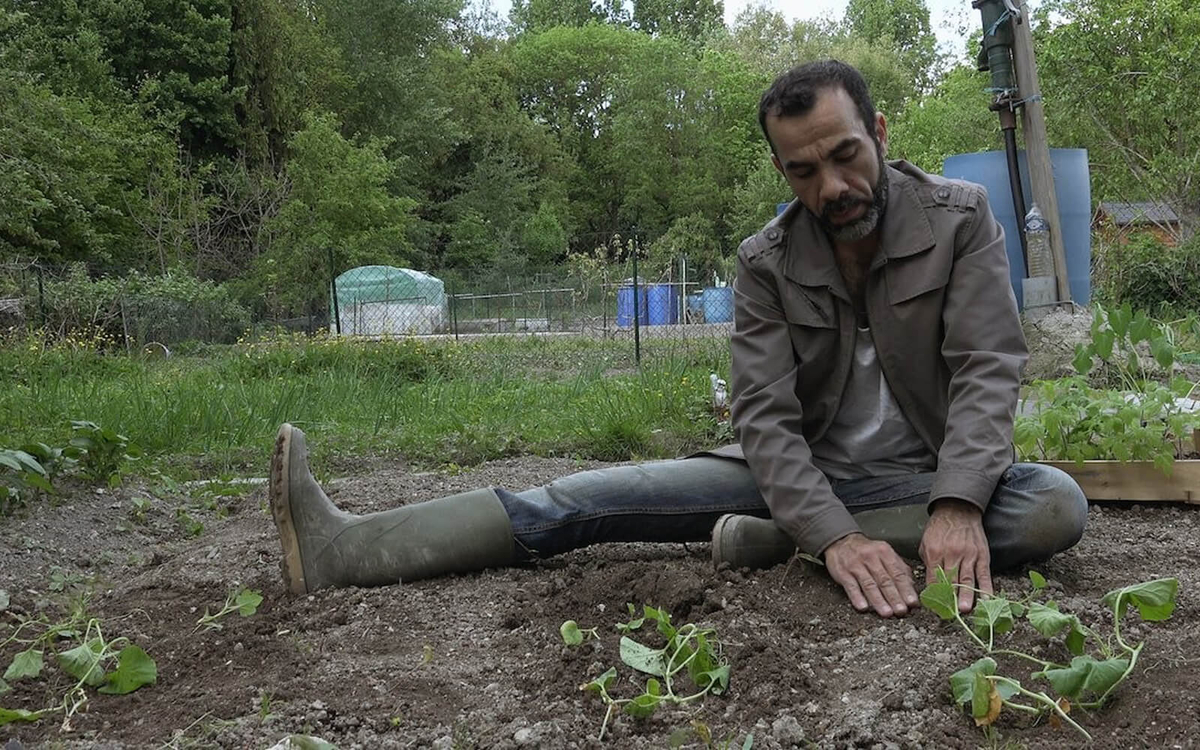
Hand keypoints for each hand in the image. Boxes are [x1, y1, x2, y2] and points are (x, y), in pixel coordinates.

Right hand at [824, 533, 918, 617]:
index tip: (913, 602)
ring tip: (887, 612)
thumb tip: (911, 586)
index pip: (898, 573)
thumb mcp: (884, 553)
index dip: (906, 589)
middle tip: (902, 610)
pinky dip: (857, 597)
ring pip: (869, 585)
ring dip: (879, 600)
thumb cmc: (866, 551)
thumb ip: (898, 568)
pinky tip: (863, 607)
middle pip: (885, 580)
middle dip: (895, 597)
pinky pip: (851, 586)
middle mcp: (870, 557)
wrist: (840, 542)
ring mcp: (855, 565)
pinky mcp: (842, 572)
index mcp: (884, 552)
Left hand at [919, 498, 991, 612]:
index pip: (933, 578)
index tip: (933, 607)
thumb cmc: (939, 528)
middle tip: (949, 614)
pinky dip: (986, 587)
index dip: (933, 594)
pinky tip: (986, 599)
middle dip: (949, 598)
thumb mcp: (926, 543)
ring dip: (966, 596)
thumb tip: (930, 584)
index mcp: (935, 552)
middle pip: (950, 581)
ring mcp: (968, 555)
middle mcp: (952, 554)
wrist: (958, 510)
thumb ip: (927, 562)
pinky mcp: (982, 555)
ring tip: (964, 610)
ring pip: (967, 579)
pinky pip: (984, 574)